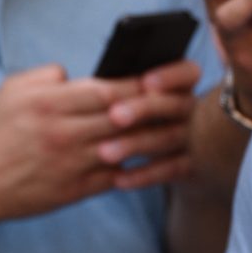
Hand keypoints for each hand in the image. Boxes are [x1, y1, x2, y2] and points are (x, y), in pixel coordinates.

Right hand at [0, 64, 181, 233]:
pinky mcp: (75, 190)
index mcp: (48, 102)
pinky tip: (157, 160)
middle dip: (156, 106)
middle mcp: (62, 131)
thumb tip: (81, 74)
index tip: (162, 78)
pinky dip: (140, 168)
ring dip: (154, 137)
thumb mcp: (13, 90)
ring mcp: (70, 163)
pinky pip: (117, 177)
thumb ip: (49, 75)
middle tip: (181, 99)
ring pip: (126, 147)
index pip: (108, 88)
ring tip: (177, 127)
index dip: (141, 83)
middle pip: (124, 116)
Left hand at [98, 56, 200, 191]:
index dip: (169, 75)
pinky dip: (146, 175)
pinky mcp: (189, 166)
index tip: (146, 82)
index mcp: (176, 84)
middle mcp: (189, 108)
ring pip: (168, 138)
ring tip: (105, 152)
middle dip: (143, 109)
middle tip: (115, 116)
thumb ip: (104, 82)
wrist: (184, 157)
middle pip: (174, 104)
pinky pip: (171, 170)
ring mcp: (192, 138)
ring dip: (136, 144)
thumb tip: (59, 75)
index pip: (186, 72)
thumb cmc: (135, 117)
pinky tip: (120, 180)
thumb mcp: (132, 95)